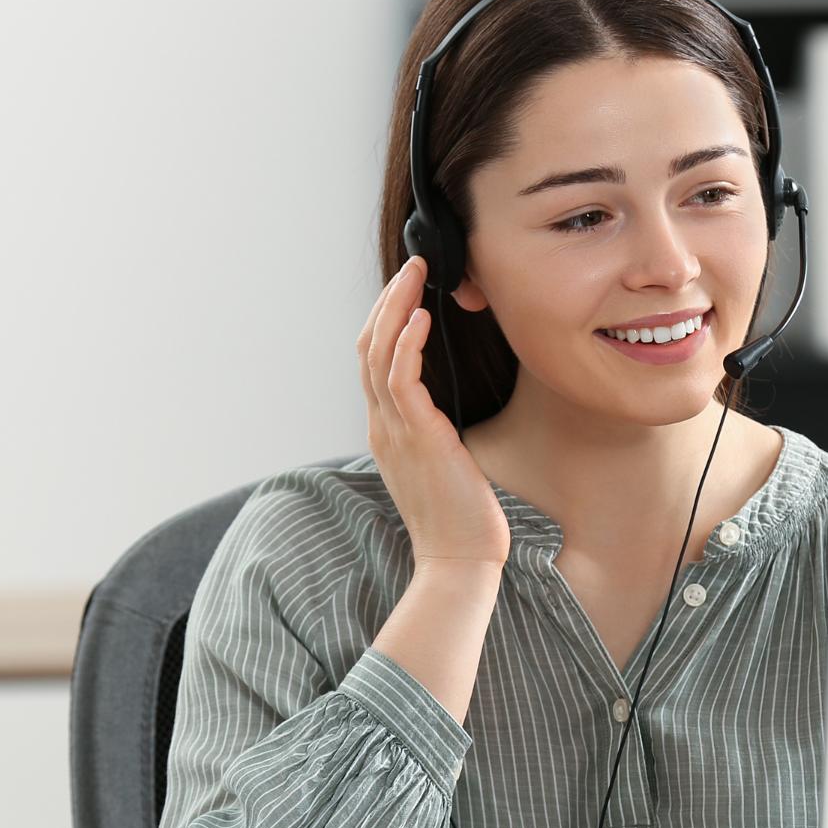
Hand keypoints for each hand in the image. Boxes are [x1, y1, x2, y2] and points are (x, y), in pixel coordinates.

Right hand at [357, 254, 509, 569]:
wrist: (458, 562)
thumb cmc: (460, 520)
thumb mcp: (442, 465)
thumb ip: (436, 433)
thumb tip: (449, 412)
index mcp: (387, 432)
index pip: (373, 362)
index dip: (386, 320)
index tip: (410, 288)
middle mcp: (383, 427)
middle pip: (368, 347)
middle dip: (388, 300)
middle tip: (415, 265)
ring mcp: (395, 431)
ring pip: (379, 353)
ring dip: (395, 307)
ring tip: (417, 274)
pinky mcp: (418, 437)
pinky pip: (401, 379)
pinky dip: (407, 343)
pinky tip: (422, 317)